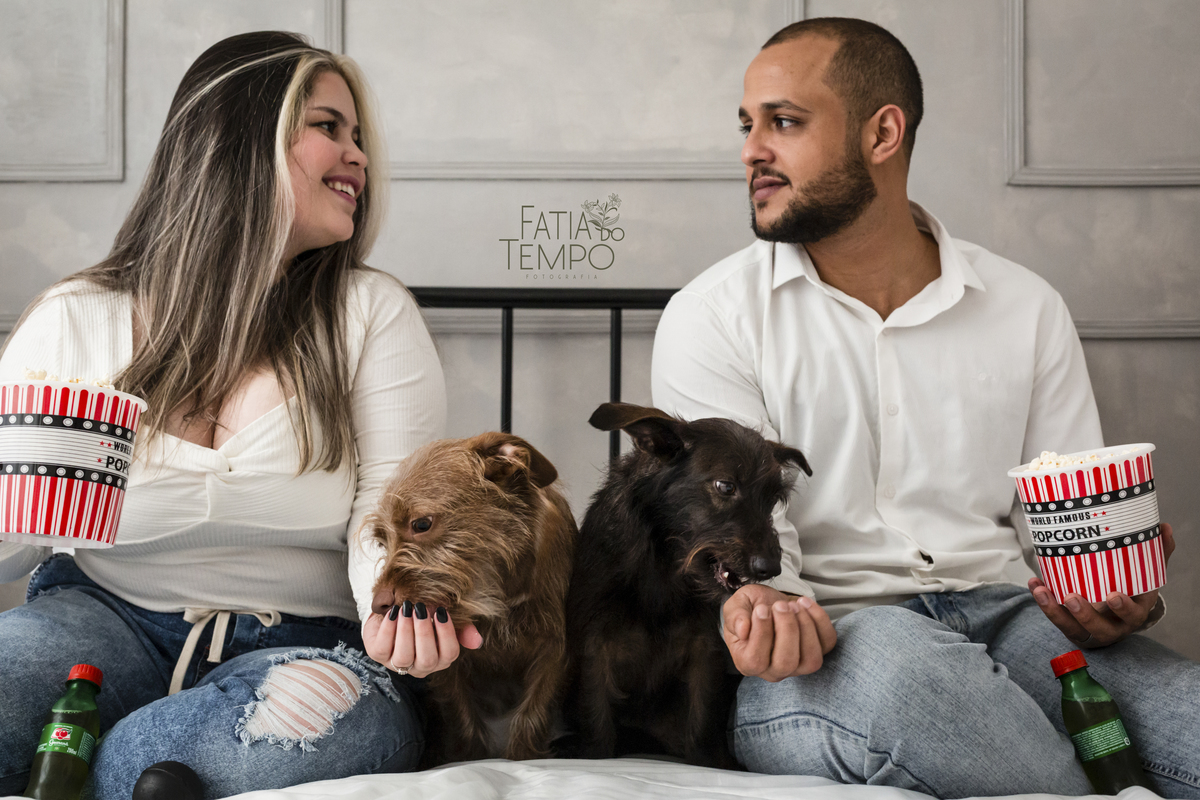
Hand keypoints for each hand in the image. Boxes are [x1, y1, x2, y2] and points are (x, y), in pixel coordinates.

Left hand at [362, 601, 482, 677]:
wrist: (392, 608)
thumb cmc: (422, 615)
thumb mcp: (442, 618)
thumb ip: (463, 628)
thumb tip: (477, 641)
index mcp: (440, 658)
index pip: (449, 654)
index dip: (447, 634)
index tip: (442, 612)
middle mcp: (420, 666)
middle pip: (427, 659)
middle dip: (425, 633)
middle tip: (422, 609)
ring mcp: (397, 664)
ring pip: (404, 657)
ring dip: (406, 631)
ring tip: (407, 609)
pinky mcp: (377, 655)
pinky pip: (382, 649)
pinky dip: (388, 629)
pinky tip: (393, 612)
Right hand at [722, 584, 835, 681]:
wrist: (770, 604)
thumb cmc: (751, 608)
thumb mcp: (735, 606)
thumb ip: (735, 616)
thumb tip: (743, 629)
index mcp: (747, 662)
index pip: (755, 660)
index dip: (761, 633)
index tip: (761, 609)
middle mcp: (774, 670)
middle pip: (786, 663)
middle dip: (786, 629)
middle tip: (780, 605)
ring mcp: (798, 666)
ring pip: (811, 659)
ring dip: (805, 627)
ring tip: (793, 605)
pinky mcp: (818, 651)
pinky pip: (827, 643)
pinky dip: (820, 620)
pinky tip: (804, 603)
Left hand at [1028, 522, 1173, 647]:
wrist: (1116, 613)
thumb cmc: (1131, 589)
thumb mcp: (1145, 574)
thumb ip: (1155, 554)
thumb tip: (1164, 528)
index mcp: (1135, 612)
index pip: (1133, 614)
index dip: (1124, 609)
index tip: (1114, 596)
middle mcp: (1113, 625)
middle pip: (1100, 628)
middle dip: (1085, 615)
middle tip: (1072, 598)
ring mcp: (1091, 629)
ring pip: (1072, 627)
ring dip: (1055, 611)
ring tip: (1042, 592)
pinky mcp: (1072, 628)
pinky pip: (1057, 619)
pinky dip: (1044, 603)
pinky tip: (1036, 585)